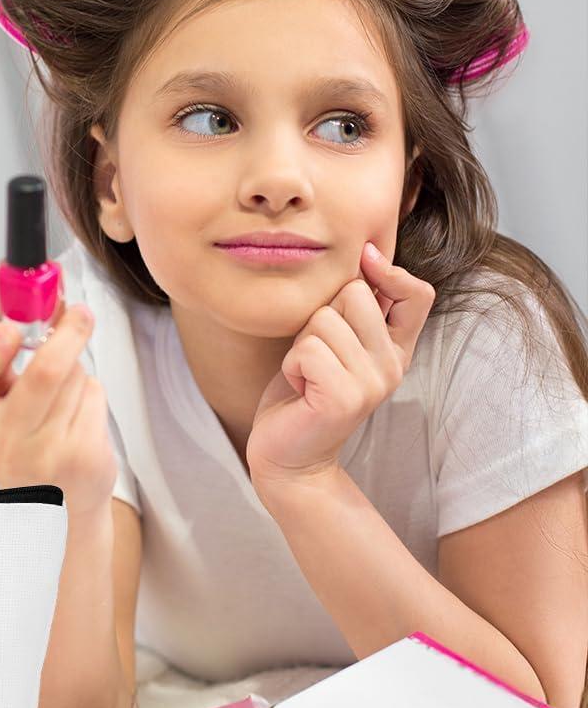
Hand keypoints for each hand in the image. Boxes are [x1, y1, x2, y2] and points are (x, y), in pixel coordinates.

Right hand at [0, 301, 117, 517]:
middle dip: (67, 332)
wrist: (58, 509)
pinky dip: (88, 394)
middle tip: (77, 313)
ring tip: (60, 394)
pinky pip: (93, 396)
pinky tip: (76, 416)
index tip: (11, 328)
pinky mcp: (84, 456)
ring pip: (73, 376)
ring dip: (74, 369)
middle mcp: (2, 444)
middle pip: (45, 370)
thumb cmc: (17, 449)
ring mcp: (46, 454)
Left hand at [247, 241, 435, 489]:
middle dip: (319, 316)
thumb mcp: (332, 342)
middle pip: (354, 294)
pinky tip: (300, 389)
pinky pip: (308, 349)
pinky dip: (292, 365)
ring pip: (324, 320)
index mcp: (395, 350)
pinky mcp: (346, 398)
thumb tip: (366, 253)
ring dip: (301, 344)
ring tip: (307, 374)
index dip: (390, 271)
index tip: (364, 259)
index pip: (418, 294)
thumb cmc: (302, 392)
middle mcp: (392, 365)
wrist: (289, 454)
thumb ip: (351, 310)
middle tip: (314, 355)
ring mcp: (373, 383)